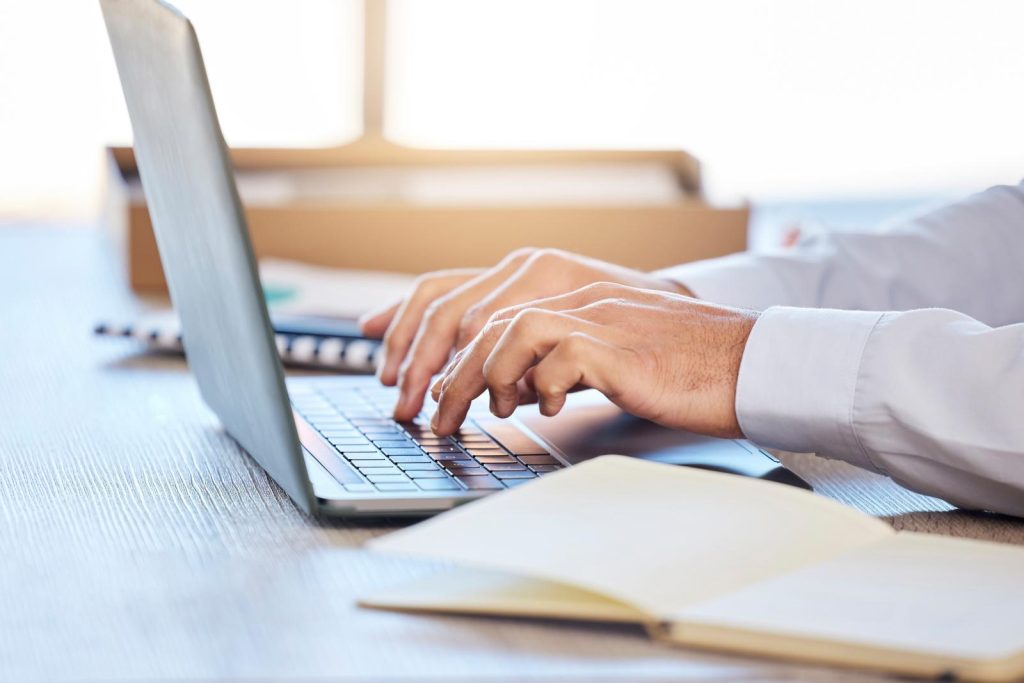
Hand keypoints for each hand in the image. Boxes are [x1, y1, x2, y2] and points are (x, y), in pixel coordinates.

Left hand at [429, 282, 758, 438]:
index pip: (492, 308)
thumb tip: (519, 388)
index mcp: (579, 300)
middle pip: (489, 320)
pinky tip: (549, 408)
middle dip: (451, 372)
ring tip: (489, 413)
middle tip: (435, 415)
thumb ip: (567, 362)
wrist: (752, 365)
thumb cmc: (690, 370)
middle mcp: (583, 300)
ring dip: (487, 375)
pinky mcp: (622, 347)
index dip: (449, 344)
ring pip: (513, 329)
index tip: (426, 381)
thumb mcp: (614, 358)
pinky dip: (542, 384)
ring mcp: (602, 318)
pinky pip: (560, 355)